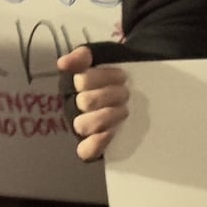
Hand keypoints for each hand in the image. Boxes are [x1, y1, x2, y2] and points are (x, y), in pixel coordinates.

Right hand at [63, 44, 131, 161]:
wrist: (143, 88)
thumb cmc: (121, 72)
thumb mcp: (105, 55)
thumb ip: (84, 54)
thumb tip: (62, 63)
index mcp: (74, 85)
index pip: (81, 81)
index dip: (104, 77)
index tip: (123, 76)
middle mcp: (74, 107)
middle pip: (85, 102)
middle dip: (110, 96)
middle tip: (126, 93)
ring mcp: (83, 127)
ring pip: (84, 125)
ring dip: (107, 116)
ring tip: (124, 110)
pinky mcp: (93, 146)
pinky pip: (85, 151)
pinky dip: (96, 143)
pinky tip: (110, 133)